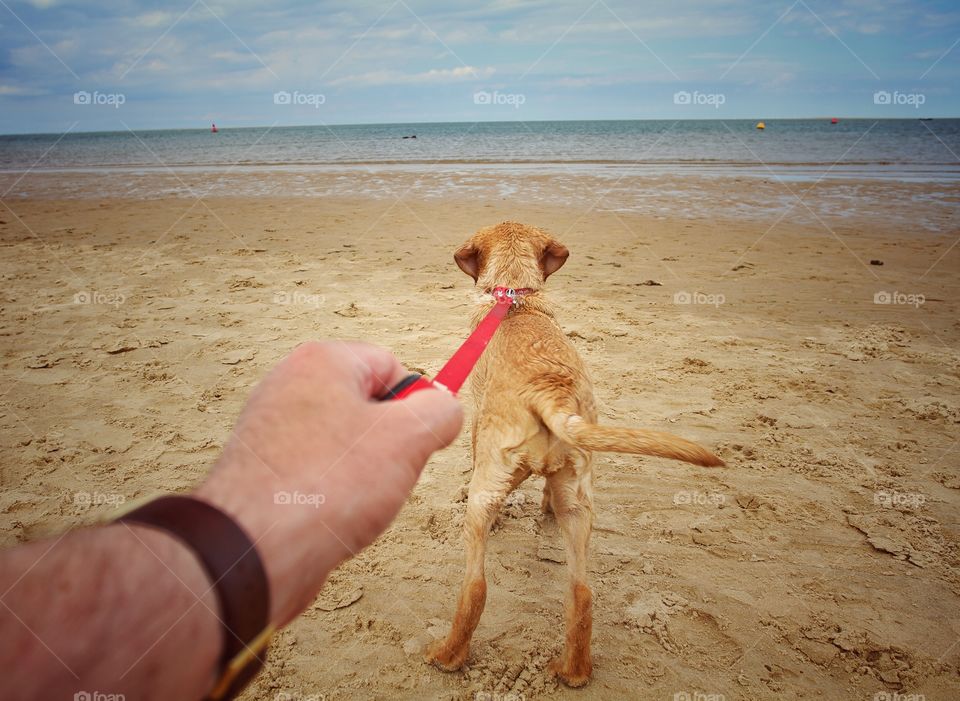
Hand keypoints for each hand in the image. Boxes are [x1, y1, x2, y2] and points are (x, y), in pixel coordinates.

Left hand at [196, 341, 462, 625]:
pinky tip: (333, 518)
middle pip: (367, 405)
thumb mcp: (407, 438)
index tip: (417, 440)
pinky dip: (335, 496)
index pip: (391, 365)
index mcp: (321, 362)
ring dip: (364, 475)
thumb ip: (439, 412)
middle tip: (387, 473)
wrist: (254, 552)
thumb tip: (445, 410)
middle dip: (388, 443)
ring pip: (345, 445)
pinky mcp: (264, 472)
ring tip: (356, 501)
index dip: (414, 405)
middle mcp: (289, 387)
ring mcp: (272, 431)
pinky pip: (319, 475)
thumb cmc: (326, 485)